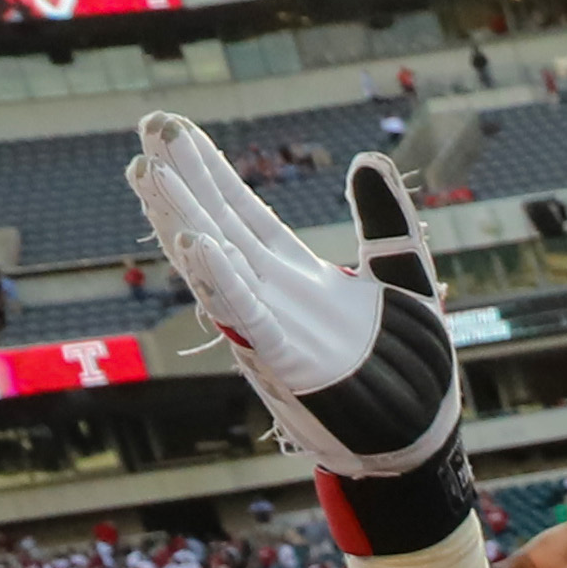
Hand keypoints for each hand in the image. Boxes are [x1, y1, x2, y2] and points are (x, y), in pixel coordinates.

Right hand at [126, 118, 475, 555]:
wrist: (420, 439)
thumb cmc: (409, 366)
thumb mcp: (404, 278)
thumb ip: (385, 223)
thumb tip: (367, 159)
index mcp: (294, 276)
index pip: (242, 211)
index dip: (209, 169)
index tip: (171, 128)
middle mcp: (272, 299)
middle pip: (218, 228)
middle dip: (182, 182)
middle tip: (146, 129)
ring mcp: (273, 331)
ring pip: (218, 269)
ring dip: (183, 222)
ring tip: (149, 174)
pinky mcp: (286, 362)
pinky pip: (247, 318)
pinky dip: (222, 282)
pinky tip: (196, 243)